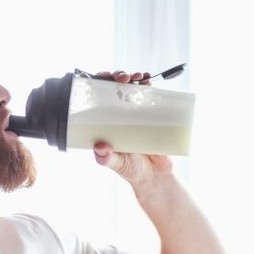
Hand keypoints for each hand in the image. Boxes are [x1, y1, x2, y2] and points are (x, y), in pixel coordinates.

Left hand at [93, 70, 174, 186]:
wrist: (155, 176)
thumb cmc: (131, 170)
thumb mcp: (116, 164)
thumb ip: (107, 159)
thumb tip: (99, 147)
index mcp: (106, 123)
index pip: (98, 98)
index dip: (98, 84)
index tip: (103, 77)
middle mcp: (120, 115)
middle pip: (116, 88)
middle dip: (118, 77)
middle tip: (124, 78)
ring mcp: (136, 113)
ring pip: (133, 89)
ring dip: (135, 78)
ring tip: (139, 78)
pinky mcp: (153, 115)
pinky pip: (151, 97)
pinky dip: (150, 86)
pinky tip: (150, 80)